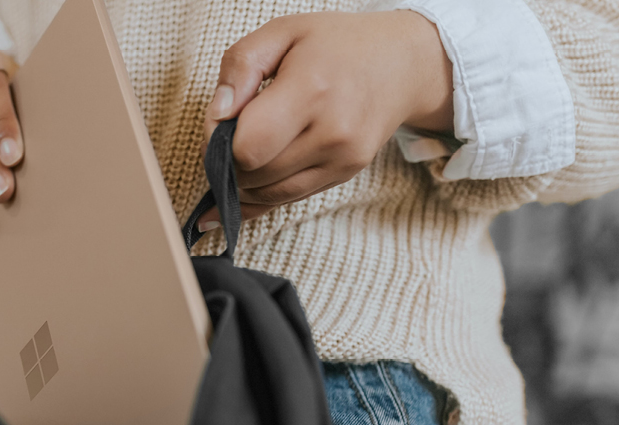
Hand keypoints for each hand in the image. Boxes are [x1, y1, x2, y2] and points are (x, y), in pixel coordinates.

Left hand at [197, 11, 452, 228]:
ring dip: (244, 182)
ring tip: (241, 153)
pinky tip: (248, 182)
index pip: (248, 147)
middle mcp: (332, 132)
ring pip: (269, 195)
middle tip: (226, 139)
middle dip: (227, 162)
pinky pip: (290, 199)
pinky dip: (263, 192)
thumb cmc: (336, 44)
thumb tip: (218, 115)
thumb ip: (240, 67)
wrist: (400, 63)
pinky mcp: (346, 173)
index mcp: (311, 90)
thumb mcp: (282, 32)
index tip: (220, 123)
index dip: (219, 142)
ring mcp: (342, 158)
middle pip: (254, 176)